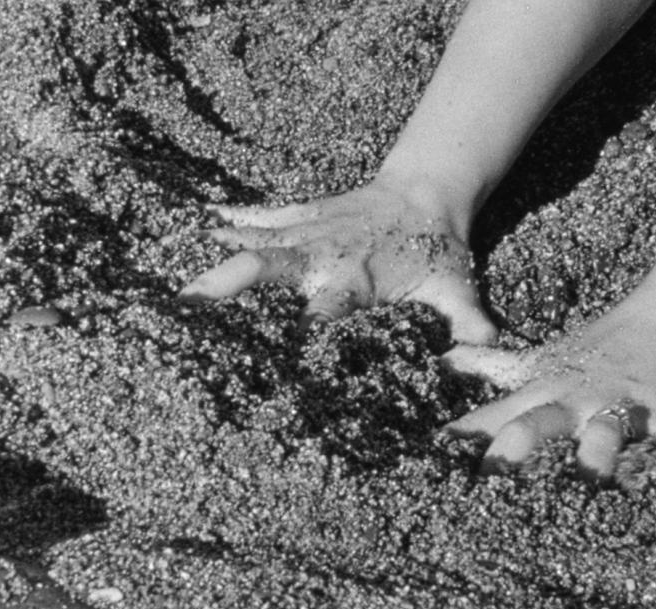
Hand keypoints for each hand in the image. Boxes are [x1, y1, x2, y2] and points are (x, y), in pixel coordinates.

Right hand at [178, 182, 497, 344]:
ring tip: (170, 280)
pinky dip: (229, 220)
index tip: (266, 367)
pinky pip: (259, 217)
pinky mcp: (299, 215)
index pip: (319, 318)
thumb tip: (485, 361)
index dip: (294, 341)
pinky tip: (195, 222)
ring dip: (213, 259)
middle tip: (186, 307)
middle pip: (266, 267)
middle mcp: (320, 256)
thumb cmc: (440, 252)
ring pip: (251, 242)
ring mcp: (306, 232)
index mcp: (354, 282)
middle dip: (227, 285)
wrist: (428, 193)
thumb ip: (467, 329)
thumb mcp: (457, 293)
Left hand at [442, 306, 655, 479]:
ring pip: (599, 439)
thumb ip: (493, 365)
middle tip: (488, 486)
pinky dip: (652, 474)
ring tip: (575, 495)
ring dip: (587, 466)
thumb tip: (443, 361)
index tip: (429, 463)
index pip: (493, 415)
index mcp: (542, 389)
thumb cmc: (603, 345)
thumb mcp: (543, 357)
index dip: (464, 437)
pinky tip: (644, 498)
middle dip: (512, 454)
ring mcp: (620, 408)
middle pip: (536, 426)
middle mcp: (575, 400)